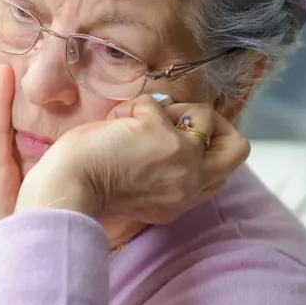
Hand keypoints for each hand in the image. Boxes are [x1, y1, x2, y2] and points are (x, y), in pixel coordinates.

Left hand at [16, 95, 250, 225]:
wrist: (66, 190)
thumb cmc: (88, 187)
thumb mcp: (140, 191)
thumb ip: (165, 171)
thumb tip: (169, 124)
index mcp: (182, 201)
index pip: (222, 173)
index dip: (207, 147)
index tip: (177, 136)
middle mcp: (191, 183)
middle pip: (238, 147)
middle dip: (210, 123)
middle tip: (174, 120)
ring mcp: (182, 158)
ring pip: (204, 115)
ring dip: (169, 110)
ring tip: (133, 122)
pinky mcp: (163, 135)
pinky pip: (158, 103)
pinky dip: (134, 107)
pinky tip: (112, 124)